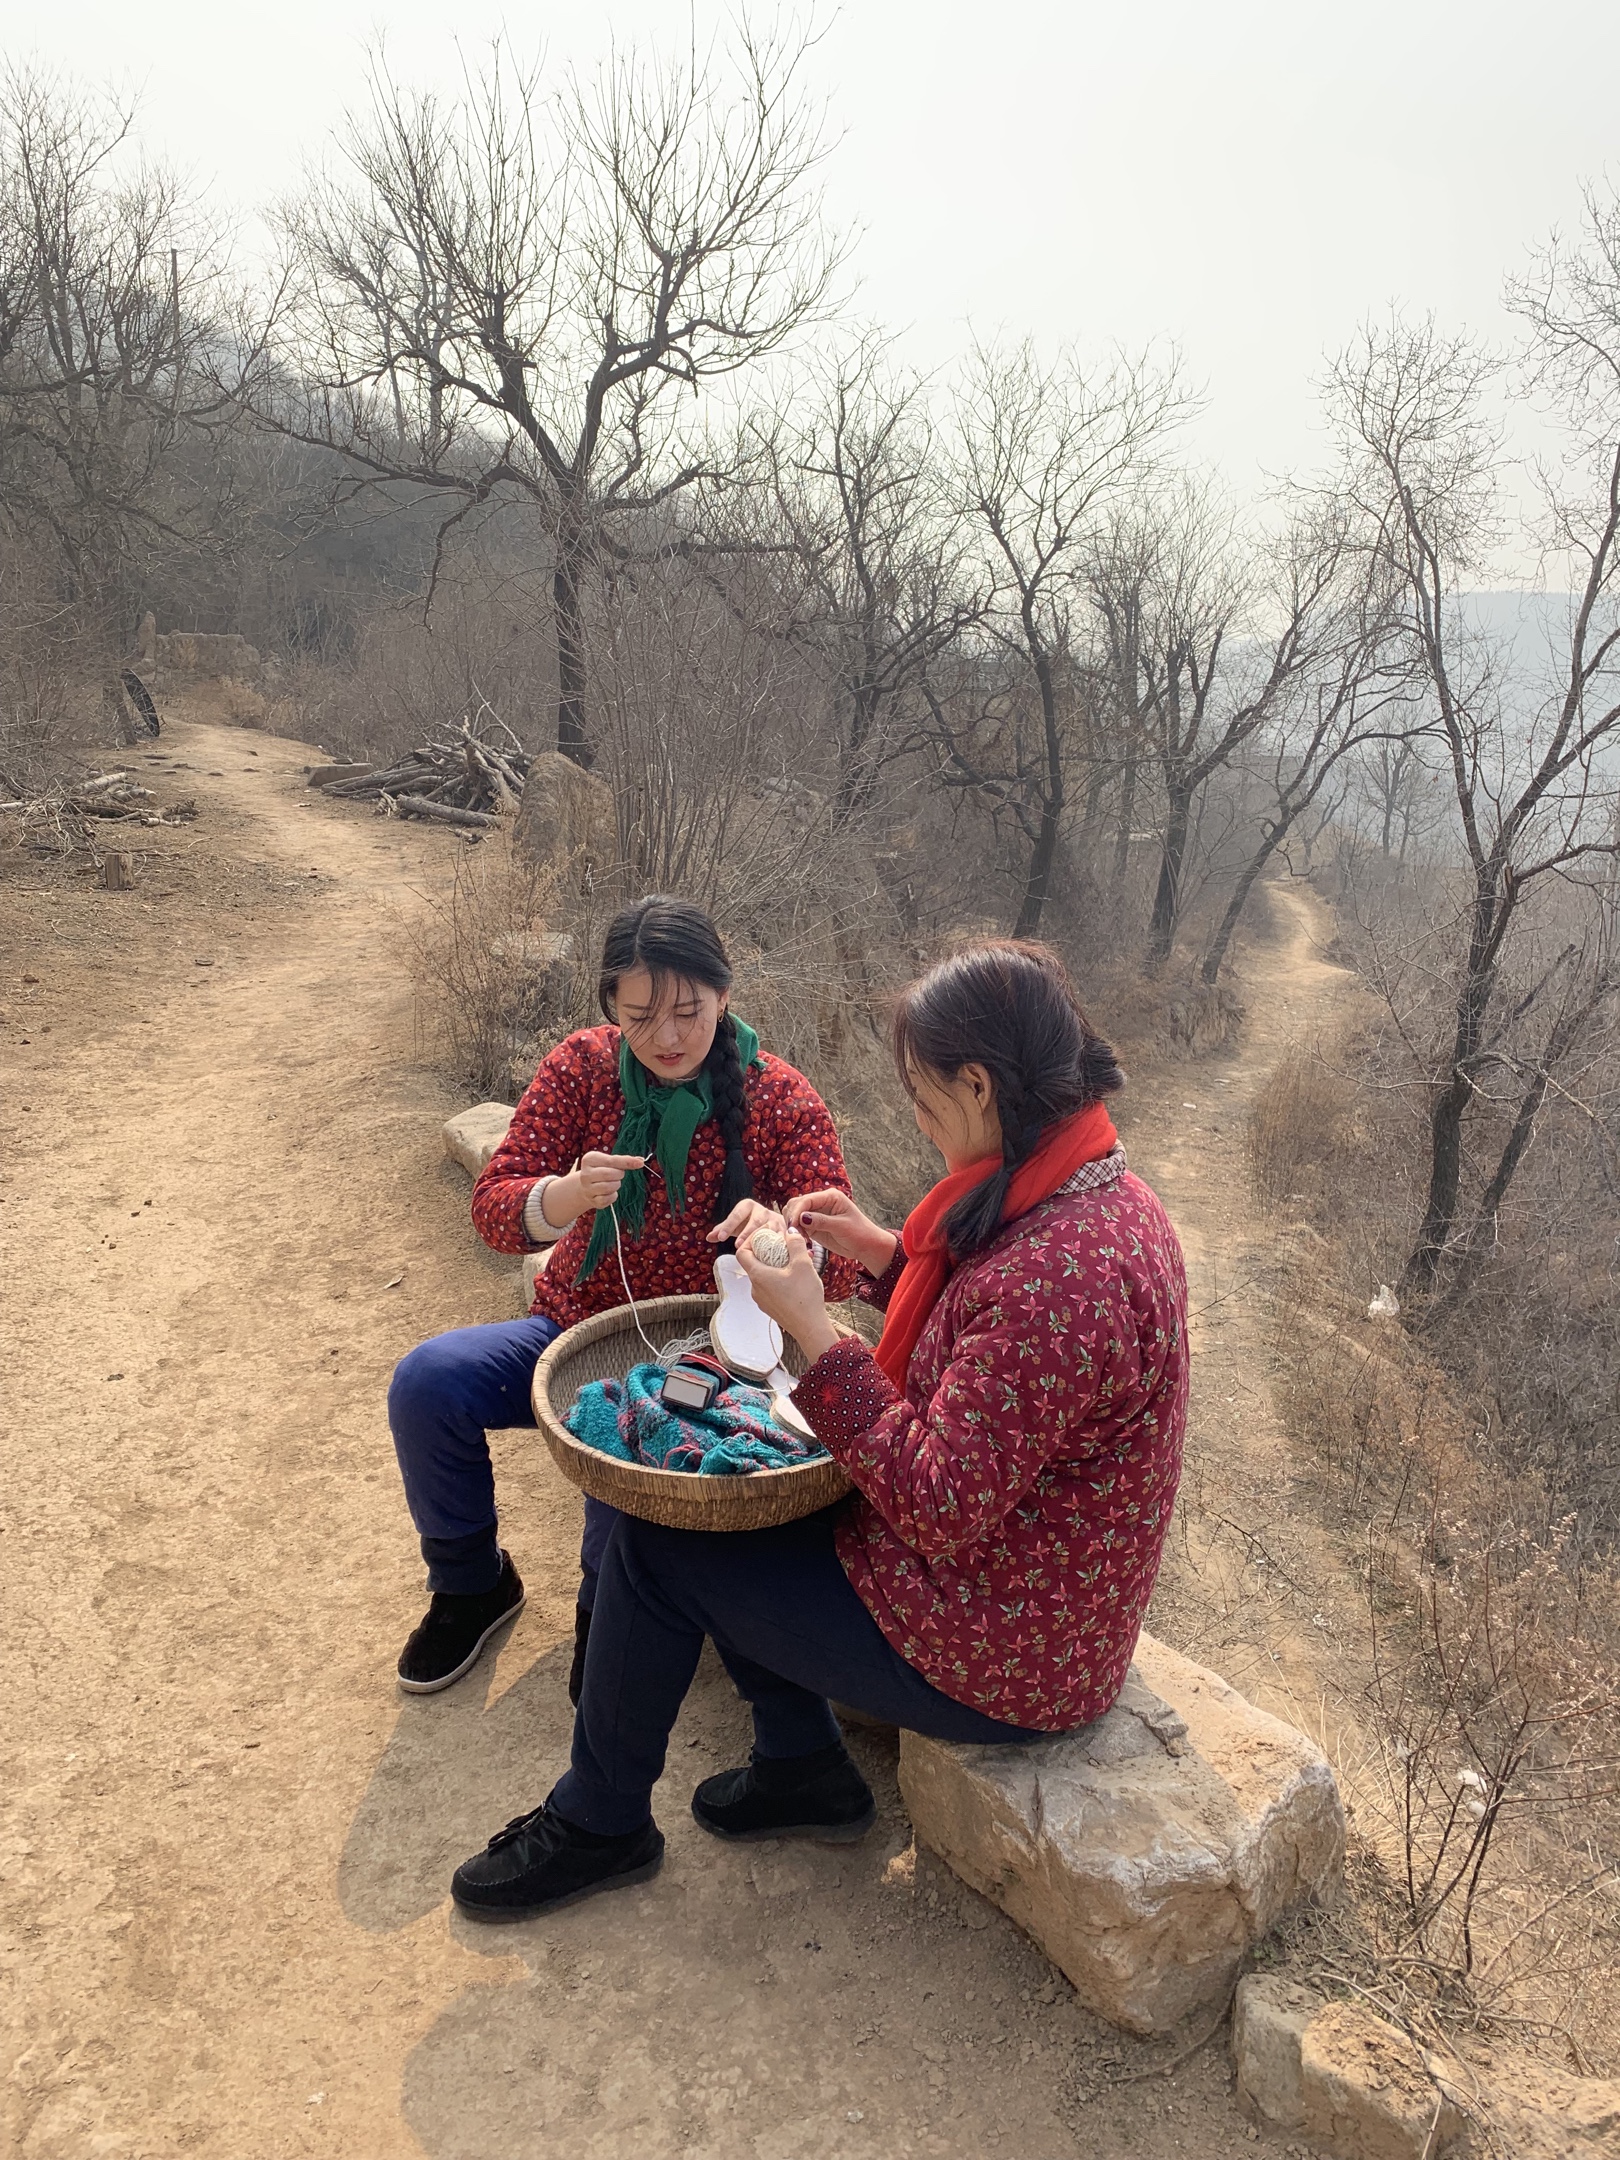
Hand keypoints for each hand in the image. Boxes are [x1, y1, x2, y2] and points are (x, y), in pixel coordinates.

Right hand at [545, 1151, 645, 1226]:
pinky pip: (608, 1199)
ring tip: (613, 1182)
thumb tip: (640, 1161)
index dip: (627, 1162)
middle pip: (609, 1174)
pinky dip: (613, 1196)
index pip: (611, 1160)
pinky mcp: (593, 1200)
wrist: (585, 1187)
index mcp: (589, 1159)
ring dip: (616, 1185)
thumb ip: (623, 1161)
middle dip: (619, 1174)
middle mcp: (586, 1174)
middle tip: (618, 1174)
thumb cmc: (601, 1170)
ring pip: (608, 1187)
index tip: (640, 1163)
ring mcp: (587, 1188)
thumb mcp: (609, 1162)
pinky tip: (610, 1192)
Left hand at [708, 1197, 786, 1248]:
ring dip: (762, 1239)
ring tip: (755, 1250)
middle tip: (737, 1245)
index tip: (720, 1238)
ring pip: (769, 1229)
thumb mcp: (736, 1225)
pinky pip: (781, 1237)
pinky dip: (777, 1244)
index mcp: (747, 1206)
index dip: (728, 1226)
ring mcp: (775, 1220)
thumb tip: (708, 1237)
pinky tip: (772, 1254)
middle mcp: (762, 1210)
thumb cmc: (750, 1223)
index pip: (736, 1215)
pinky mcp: (785, 1230)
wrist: (773, 1222)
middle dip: (746, 1233)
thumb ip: (722, 1230)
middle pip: (754, 1221)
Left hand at [736, 1225, 839, 1363]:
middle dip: (768, 1252)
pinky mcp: (770, 1308)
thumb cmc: (805, 1297)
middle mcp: (755, 1288)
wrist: (810, 1328)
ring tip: (795, 1263)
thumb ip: (795, 1243)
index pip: (741, 1252)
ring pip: (764, 1276)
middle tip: (784, 1246)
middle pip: (753, 1263)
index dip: (751, 1240)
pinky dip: (779, 1279)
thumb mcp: (803, 1264)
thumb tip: (790, 1231)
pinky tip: (796, 1279)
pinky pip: (770, 1287)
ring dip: (776, 1266)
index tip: (767, 1235)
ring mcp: (762, 1300)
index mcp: (757, 1275)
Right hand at [784, 1188, 897, 1276]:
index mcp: (830, 1197)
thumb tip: (801, 1218)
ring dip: (793, 1225)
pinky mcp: (813, 1226)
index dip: (797, 1211)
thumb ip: (821, 1221)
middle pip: (796, 1204)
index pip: (806, 1200)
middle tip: (795, 1234)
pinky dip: (796, 1232)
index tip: (792, 1225)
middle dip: (792, 1217)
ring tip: (800, 1238)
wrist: (866, 1246)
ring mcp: (816, 1214)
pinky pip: (798, 1226)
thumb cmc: (860, 1233)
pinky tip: (802, 1241)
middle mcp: (821, 1202)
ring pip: (795, 1214)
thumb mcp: (841, 1227)